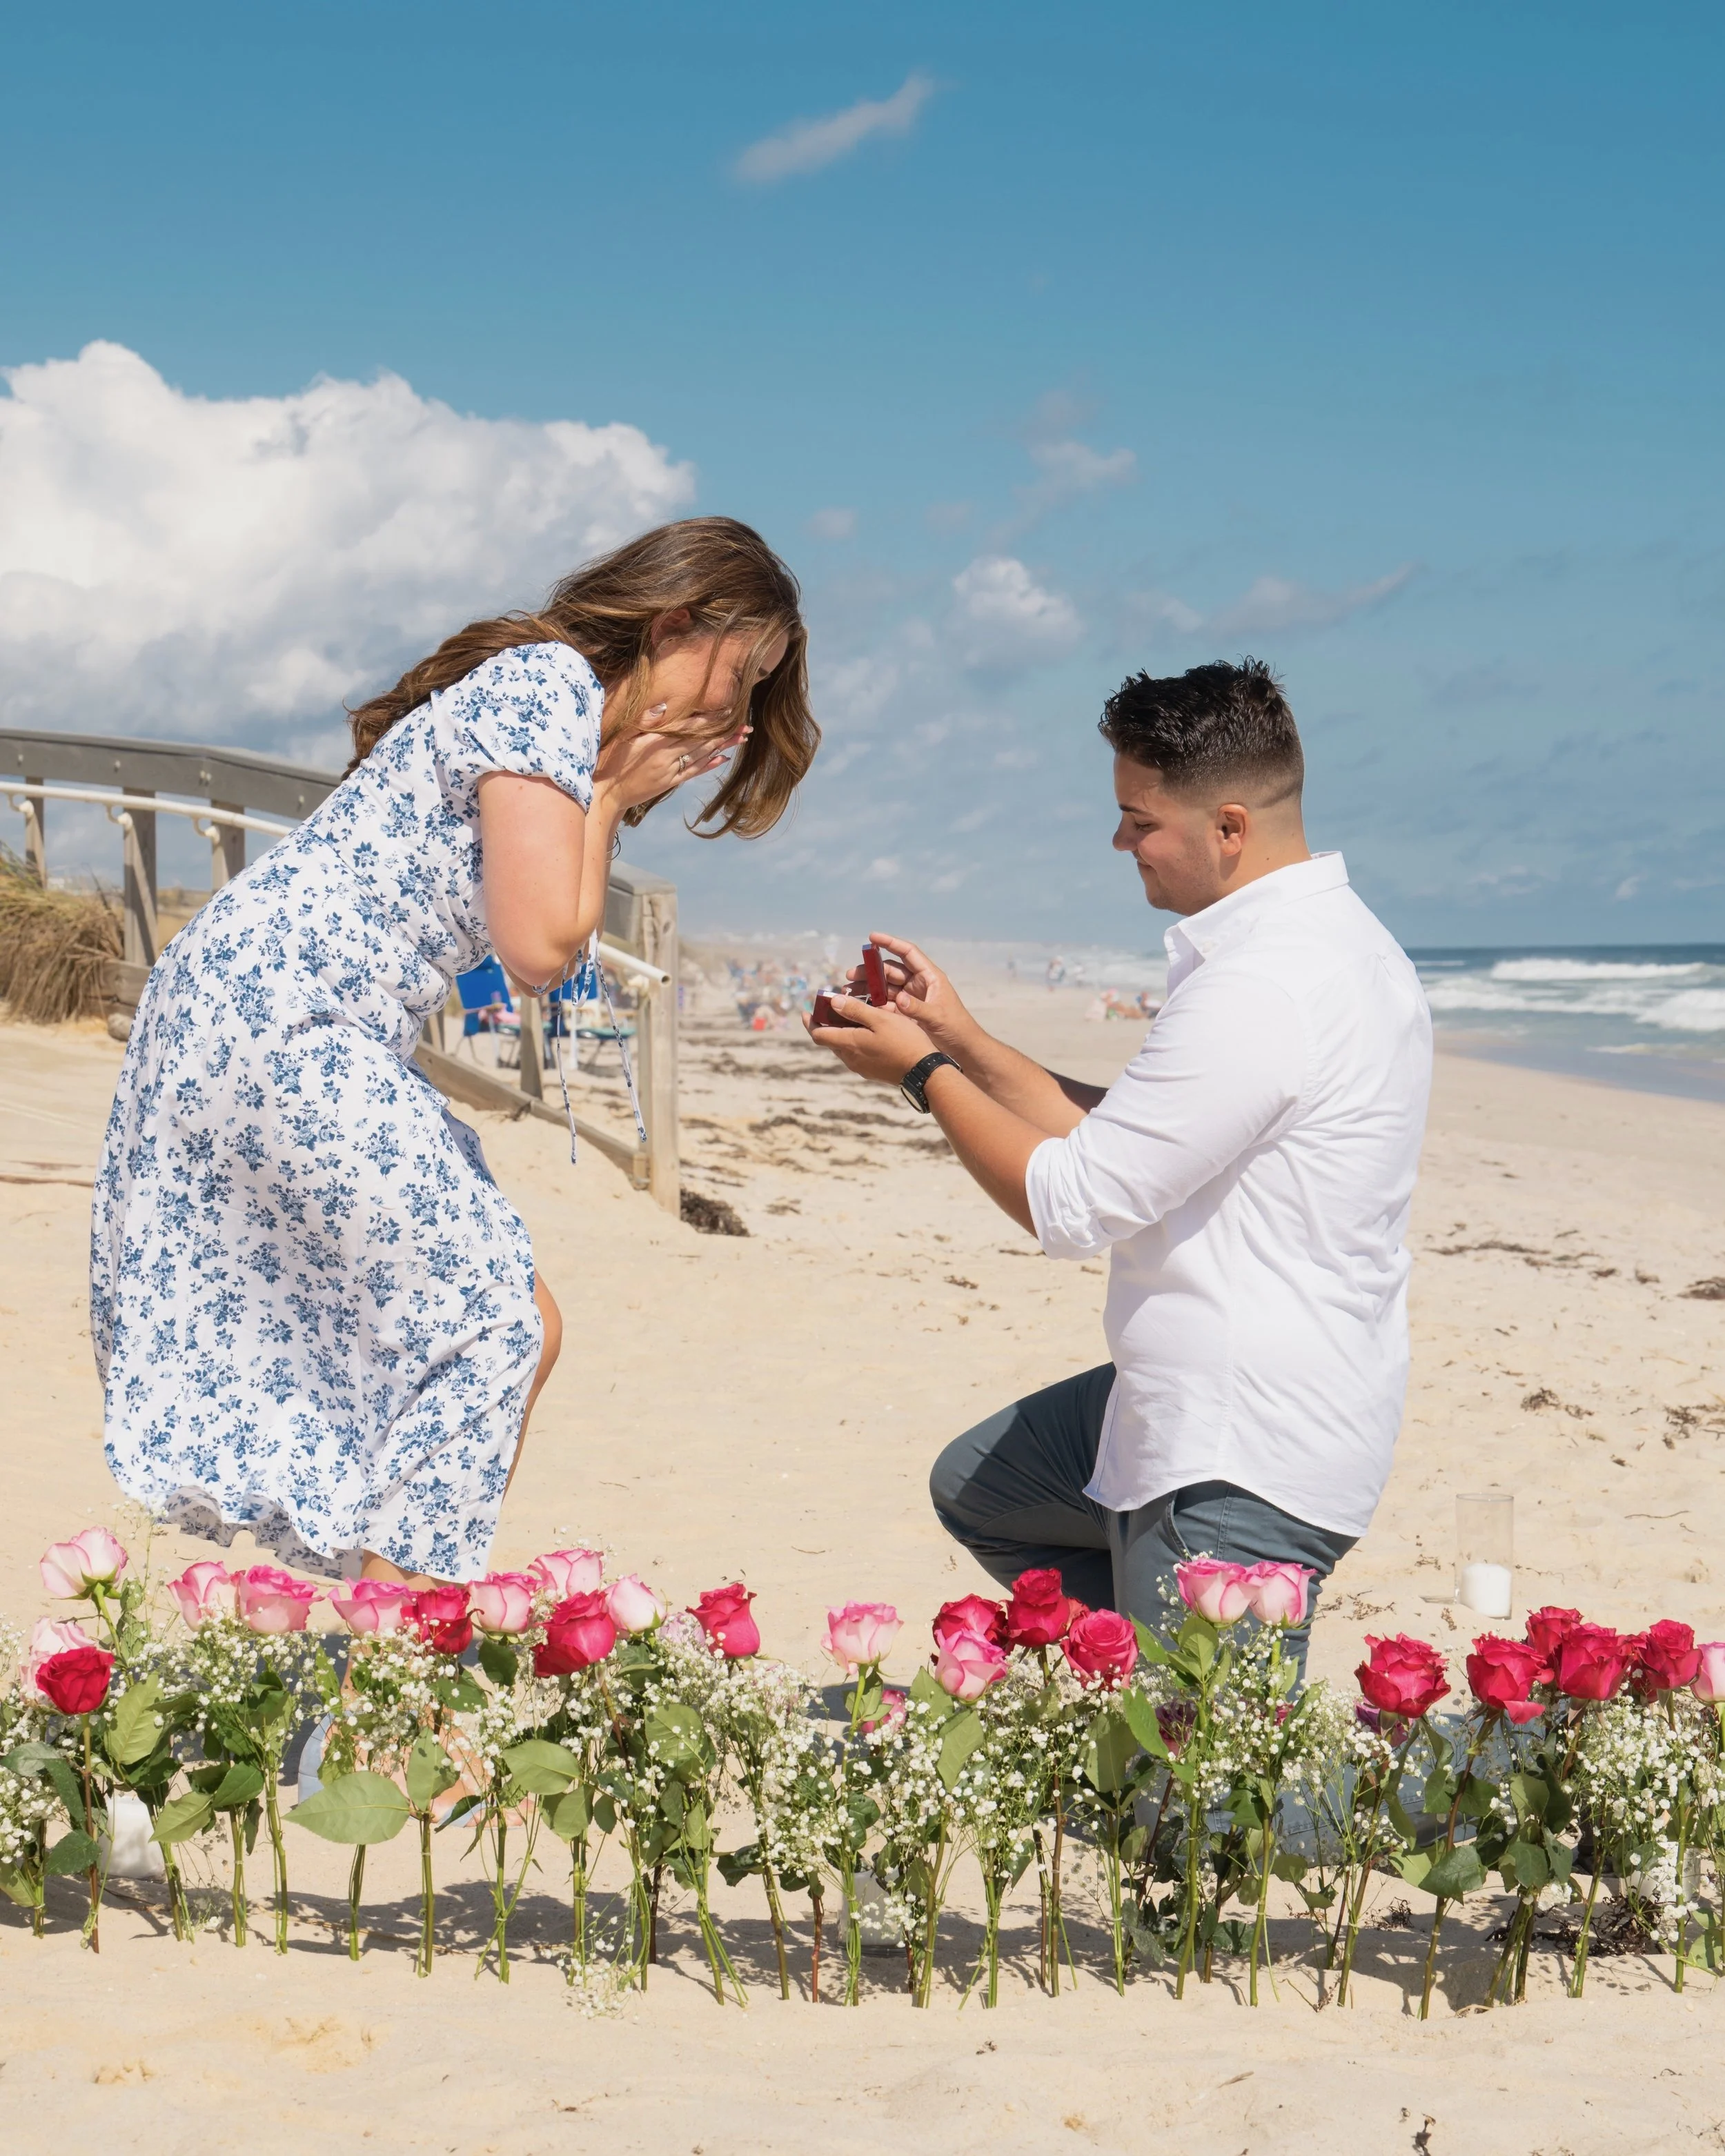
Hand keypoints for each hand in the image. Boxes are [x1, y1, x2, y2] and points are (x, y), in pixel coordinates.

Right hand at [593, 724, 748, 815]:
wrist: (603, 794)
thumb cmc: (607, 760)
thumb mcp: (620, 736)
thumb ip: (642, 720)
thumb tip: (666, 706)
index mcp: (656, 742)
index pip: (689, 727)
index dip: (710, 720)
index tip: (728, 711)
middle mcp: (666, 757)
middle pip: (701, 742)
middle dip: (724, 733)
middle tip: (746, 726)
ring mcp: (669, 772)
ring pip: (701, 756)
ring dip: (722, 747)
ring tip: (741, 739)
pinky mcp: (668, 783)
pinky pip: (692, 772)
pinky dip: (709, 765)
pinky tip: (723, 758)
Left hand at [805, 996, 933, 1085]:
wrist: (923, 1071)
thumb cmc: (904, 1041)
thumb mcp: (880, 1019)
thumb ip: (855, 1010)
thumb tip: (832, 1002)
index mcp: (849, 1044)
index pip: (819, 1035)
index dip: (810, 1023)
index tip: (806, 1012)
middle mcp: (850, 1059)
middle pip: (830, 1041)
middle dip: (826, 1025)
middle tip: (831, 1009)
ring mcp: (861, 1067)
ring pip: (843, 1048)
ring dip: (841, 1033)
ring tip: (849, 1018)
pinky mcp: (871, 1071)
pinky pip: (855, 1055)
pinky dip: (853, 1041)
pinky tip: (866, 1033)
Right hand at [846, 933, 977, 1058]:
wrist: (962, 1049)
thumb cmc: (956, 1028)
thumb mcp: (937, 1017)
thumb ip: (918, 1008)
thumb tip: (900, 999)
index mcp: (930, 977)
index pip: (908, 953)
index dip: (890, 943)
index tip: (871, 938)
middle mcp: (918, 984)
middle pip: (890, 970)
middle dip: (870, 970)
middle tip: (850, 975)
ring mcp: (910, 998)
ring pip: (884, 987)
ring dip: (867, 987)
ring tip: (849, 990)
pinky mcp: (904, 1012)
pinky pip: (885, 1003)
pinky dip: (872, 1003)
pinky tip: (858, 1004)